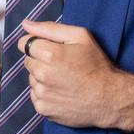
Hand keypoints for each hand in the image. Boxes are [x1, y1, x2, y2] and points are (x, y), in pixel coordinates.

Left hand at [18, 19, 133, 131]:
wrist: (109, 98)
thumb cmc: (96, 65)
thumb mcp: (80, 37)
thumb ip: (50, 28)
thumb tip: (26, 24)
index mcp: (50, 54)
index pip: (24, 43)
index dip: (37, 43)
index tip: (50, 48)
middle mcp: (42, 75)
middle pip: (28, 61)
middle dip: (40, 59)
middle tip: (61, 64)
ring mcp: (42, 94)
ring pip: (31, 78)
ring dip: (42, 77)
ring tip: (63, 79)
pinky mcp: (43, 109)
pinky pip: (35, 95)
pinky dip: (45, 93)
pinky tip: (61, 91)